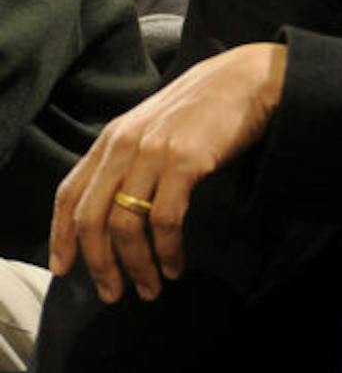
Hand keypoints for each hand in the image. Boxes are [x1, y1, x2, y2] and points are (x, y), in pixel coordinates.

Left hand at [50, 43, 286, 303]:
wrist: (249, 79)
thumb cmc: (207, 107)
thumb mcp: (154, 128)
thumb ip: (131, 158)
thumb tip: (119, 206)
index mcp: (111, 139)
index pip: (69, 194)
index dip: (61, 236)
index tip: (64, 269)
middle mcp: (123, 146)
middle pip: (92, 218)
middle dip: (99, 263)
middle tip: (113, 293)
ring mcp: (153, 153)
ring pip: (126, 224)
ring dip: (136, 265)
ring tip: (150, 287)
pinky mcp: (186, 162)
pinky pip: (166, 219)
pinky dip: (167, 250)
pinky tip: (175, 265)